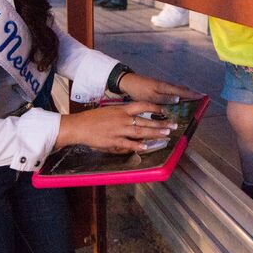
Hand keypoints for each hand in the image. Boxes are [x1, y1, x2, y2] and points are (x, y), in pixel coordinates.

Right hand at [56, 102, 176, 153]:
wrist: (79, 126)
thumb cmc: (93, 118)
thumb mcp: (110, 111)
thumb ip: (123, 115)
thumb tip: (135, 119)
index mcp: (121, 109)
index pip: (142, 105)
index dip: (155, 107)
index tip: (165, 110)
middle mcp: (122, 119)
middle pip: (145, 120)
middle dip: (161, 123)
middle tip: (173, 126)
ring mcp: (119, 130)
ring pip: (140, 132)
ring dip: (154, 133)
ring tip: (166, 135)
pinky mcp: (113, 141)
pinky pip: (128, 144)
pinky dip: (138, 146)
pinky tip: (146, 147)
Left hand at [118, 72, 200, 103]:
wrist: (128, 82)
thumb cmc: (139, 90)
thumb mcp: (151, 97)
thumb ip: (164, 99)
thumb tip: (178, 100)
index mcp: (165, 87)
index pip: (182, 92)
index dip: (193, 95)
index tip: (203, 97)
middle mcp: (166, 86)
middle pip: (182, 90)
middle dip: (191, 94)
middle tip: (201, 99)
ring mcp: (162, 86)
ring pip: (177, 90)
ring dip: (185, 95)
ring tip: (193, 100)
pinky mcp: (158, 88)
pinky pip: (172, 91)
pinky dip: (178, 95)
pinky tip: (178, 100)